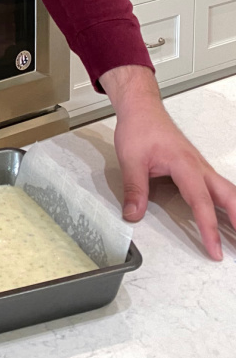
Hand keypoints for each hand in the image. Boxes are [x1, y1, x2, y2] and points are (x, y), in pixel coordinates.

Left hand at [102, 65, 235, 259]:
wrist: (141, 107)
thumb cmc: (139, 127)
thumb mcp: (131, 160)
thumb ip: (134, 189)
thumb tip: (133, 214)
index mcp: (185, 165)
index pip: (202, 202)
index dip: (209, 228)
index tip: (215, 249)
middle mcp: (198, 166)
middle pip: (228, 195)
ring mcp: (199, 166)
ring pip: (227, 190)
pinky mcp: (196, 167)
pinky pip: (218, 186)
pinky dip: (227, 202)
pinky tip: (227, 213)